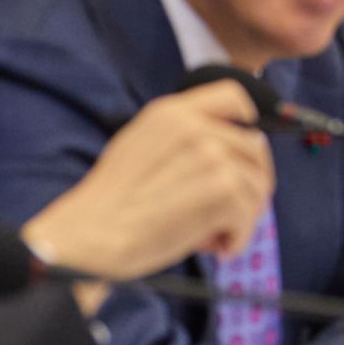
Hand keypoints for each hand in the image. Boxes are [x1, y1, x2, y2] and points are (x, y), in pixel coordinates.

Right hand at [23, 81, 273, 313]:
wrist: (86, 235)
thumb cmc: (110, 204)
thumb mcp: (138, 147)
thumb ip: (182, 140)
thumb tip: (235, 151)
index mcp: (171, 113)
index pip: (233, 96)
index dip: (249, 125)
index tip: (242, 154)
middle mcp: (194, 127)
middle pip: (255, 149)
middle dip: (251, 183)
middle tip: (230, 213)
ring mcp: (210, 156)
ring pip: (257, 185)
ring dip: (243, 217)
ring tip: (215, 235)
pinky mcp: (220, 190)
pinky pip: (248, 216)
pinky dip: (237, 238)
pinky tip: (215, 248)